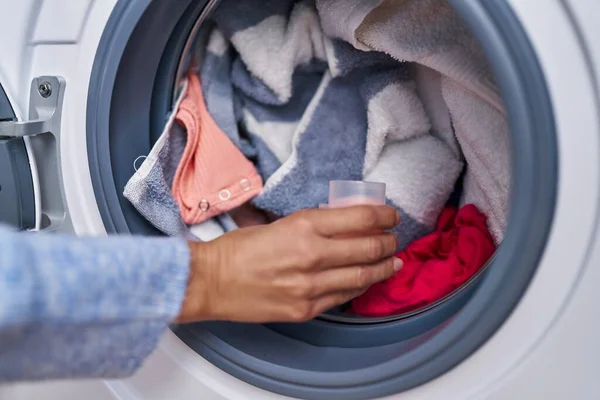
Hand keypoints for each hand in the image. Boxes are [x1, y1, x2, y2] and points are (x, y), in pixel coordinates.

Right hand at [177, 205, 401, 322]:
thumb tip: (344, 225)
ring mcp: (311, 286)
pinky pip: (343, 297)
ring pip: (362, 276)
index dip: (384, 216)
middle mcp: (312, 255)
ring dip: (383, 268)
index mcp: (304, 226)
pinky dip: (359, 287)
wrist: (210, 282)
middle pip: (369, 248)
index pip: (360, 217)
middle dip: (389, 243)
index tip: (391, 216)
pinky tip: (365, 281)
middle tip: (394, 239)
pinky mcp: (305, 309)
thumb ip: (313, 225)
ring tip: (392, 262)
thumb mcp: (279, 224)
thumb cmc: (237, 250)